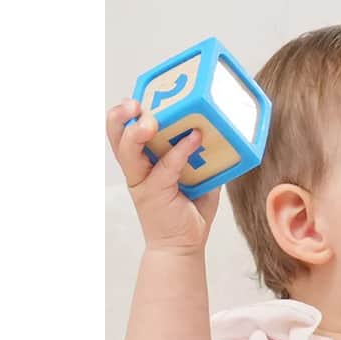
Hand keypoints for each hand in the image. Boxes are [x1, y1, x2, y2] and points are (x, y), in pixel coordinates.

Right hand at [106, 98, 220, 253]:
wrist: (184, 244)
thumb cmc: (189, 209)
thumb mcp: (198, 174)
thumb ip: (204, 153)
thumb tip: (223, 129)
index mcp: (143, 158)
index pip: (126, 128)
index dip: (127, 111)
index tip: (138, 95)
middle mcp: (137, 167)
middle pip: (117, 135)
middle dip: (121, 116)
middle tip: (134, 103)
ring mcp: (143, 180)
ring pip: (128, 150)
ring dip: (137, 132)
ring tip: (150, 119)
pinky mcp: (154, 193)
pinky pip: (165, 167)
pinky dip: (180, 151)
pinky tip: (195, 138)